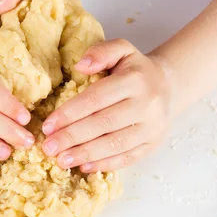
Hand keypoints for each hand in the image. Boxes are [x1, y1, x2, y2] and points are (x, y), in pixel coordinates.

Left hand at [41, 39, 171, 171]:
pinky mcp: (153, 144)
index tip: (48, 125)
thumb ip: (101, 52)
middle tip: (48, 148)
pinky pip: (128, 158)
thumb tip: (81, 66)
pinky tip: (84, 167)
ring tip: (62, 160)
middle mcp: (146, 104)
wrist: (168, 87)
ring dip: (85, 154)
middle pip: (103, 124)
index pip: (96, 98)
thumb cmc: (135, 70)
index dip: (70, 113)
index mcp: (135, 80)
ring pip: (115, 144)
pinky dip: (105, 164)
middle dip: (72, 137)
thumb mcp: (122, 50)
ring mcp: (152, 127)